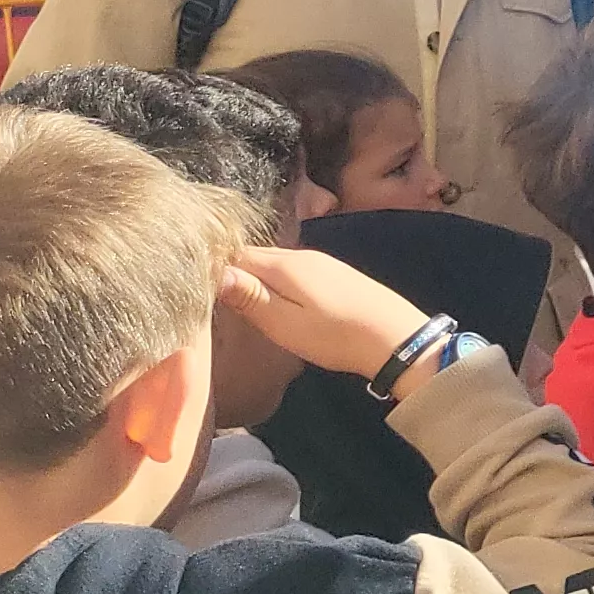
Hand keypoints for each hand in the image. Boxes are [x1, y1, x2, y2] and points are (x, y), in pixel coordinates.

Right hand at [221, 247, 442, 384]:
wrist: (397, 339)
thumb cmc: (336, 336)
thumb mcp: (285, 323)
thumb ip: (251, 297)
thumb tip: (216, 272)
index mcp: (285, 264)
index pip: (236, 254)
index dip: (214, 268)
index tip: (195, 287)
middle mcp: (302, 255)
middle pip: (255, 255)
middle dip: (233, 271)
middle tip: (211, 295)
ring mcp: (323, 263)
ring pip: (275, 263)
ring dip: (256, 277)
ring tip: (240, 300)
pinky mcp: (337, 275)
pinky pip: (295, 271)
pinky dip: (279, 281)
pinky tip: (278, 299)